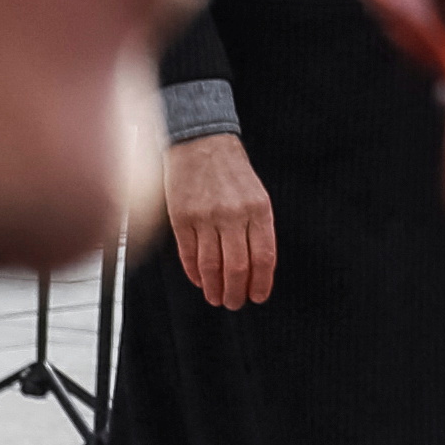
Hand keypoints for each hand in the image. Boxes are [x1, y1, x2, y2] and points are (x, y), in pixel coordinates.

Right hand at [164, 130, 277, 305]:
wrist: (201, 141)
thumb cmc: (231, 171)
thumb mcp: (256, 195)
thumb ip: (257, 229)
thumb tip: (256, 269)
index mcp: (259, 209)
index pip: (263, 257)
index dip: (261, 283)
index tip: (257, 297)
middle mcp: (233, 214)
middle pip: (237, 267)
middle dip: (236, 292)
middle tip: (234, 303)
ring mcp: (206, 216)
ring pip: (212, 265)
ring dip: (215, 288)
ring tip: (216, 298)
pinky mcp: (181, 217)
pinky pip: (189, 254)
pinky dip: (195, 273)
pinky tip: (200, 281)